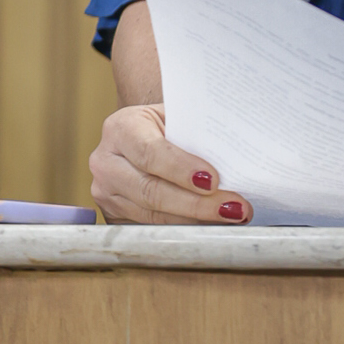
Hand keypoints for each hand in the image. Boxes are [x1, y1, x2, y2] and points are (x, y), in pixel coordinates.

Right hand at [89, 104, 252, 223]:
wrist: (145, 133)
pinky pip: (150, 228)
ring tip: (230, 217)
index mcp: (121, 128)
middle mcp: (106, 162)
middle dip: (196, 204)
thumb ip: (197, 131)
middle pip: (151, 191)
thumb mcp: (179, 115)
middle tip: (233, 207)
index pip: (151, 152)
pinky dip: (183, 228)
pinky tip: (210, 225)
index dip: (182, 169)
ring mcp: (106, 193)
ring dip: (195, 221)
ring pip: (152, 216)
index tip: (213, 181)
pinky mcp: (114, 216)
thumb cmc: (169, 121)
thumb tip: (237, 158)